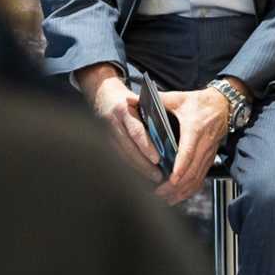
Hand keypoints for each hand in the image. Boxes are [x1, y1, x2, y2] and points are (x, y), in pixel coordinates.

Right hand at [77, 62, 158, 178]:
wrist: (102, 95)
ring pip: (122, 156)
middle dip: (143, 165)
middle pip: (128, 149)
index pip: (136, 131)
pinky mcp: (104, 142)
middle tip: (159, 177)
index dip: (146, 146)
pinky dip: (130, 167)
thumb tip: (172, 131)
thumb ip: (152, 111)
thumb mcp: (139, 99)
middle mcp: (112, 123)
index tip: (157, 159)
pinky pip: (118, 157)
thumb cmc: (128, 98)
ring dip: (137, 169)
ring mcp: (106, 134)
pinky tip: (141, 176)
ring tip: (154, 179)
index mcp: (123, 110)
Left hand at [152, 87, 231, 204]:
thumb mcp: (178, 98)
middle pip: (192, 171)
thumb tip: (132, 99)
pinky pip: (201, 177)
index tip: (171, 180)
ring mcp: (208, 153)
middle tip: (159, 194)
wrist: (224, 105)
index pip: (189, 152)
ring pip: (198, 177)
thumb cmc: (200, 102)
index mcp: (195, 129)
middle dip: (176, 186)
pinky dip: (190, 189)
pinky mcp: (210, 158)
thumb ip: (157, 99)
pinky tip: (179, 196)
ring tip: (166, 199)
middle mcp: (204, 144)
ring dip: (183, 191)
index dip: (180, 168)